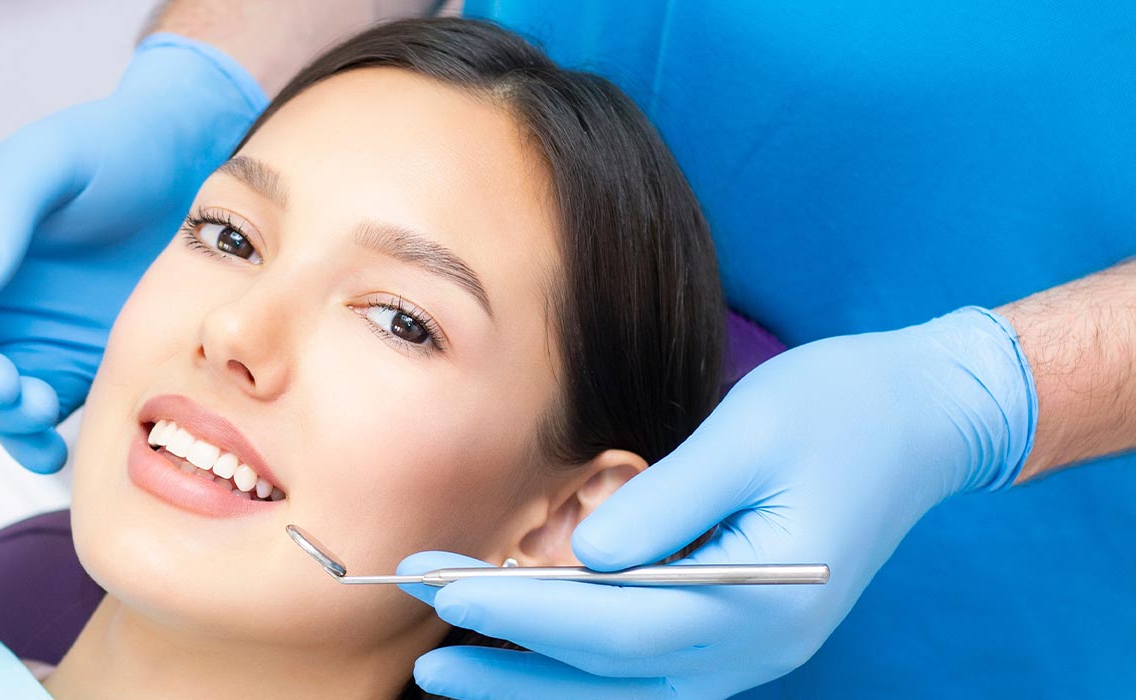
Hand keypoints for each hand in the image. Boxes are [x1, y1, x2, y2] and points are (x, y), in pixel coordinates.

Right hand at [0, 35, 265, 472]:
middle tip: (8, 385)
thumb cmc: (108, 150)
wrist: (184, 174)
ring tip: (43, 405)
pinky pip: (22, 423)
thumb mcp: (51, 159)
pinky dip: (28, 443)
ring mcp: (6, 340)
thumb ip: (1, 212)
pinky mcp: (52, 369)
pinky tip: (50, 447)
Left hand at [399, 307, 1037, 698]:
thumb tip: (579, 558)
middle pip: (607, 676)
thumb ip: (665, 504)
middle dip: (507, 662)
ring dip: (532, 683)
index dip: (520, 612)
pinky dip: (574, 670)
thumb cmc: (839, 410)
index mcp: (761, 602)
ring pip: (620, 691)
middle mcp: (752, 649)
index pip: (614, 623)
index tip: (443, 589)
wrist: (923, 421)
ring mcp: (746, 654)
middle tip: (420, 653)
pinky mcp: (733, 638)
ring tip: (445, 669)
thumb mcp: (747, 434)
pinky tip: (516, 652)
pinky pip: (640, 673)